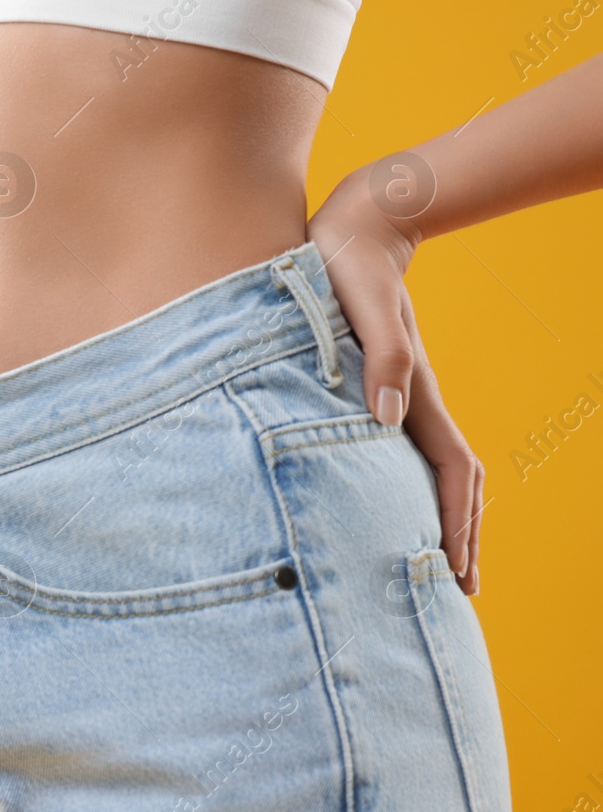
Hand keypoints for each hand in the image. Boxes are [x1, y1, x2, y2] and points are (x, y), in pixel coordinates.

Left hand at [308, 169, 482, 595]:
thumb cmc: (350, 266)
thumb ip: (380, 360)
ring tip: (436, 558)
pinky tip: (393, 498)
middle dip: (460, 534)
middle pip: (453, 478)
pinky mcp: (377, 380)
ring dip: (441, 513)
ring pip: (433, 464)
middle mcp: (413, 396)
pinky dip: (411, 482)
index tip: (457, 572)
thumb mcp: (364, 308)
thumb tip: (386, 420)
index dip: (456, 523)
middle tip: (460, 588)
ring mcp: (399, 390)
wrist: (356, 224)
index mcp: (413, 390)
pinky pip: (406, 446)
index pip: (451, 470)